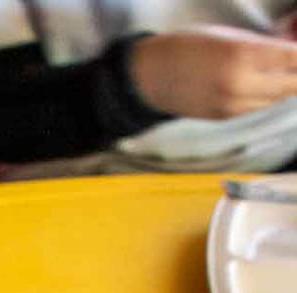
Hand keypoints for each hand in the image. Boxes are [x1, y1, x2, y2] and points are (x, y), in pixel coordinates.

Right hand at [128, 26, 296, 119]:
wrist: (149, 76)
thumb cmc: (188, 46)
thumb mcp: (230, 36)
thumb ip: (265, 45)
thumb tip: (294, 50)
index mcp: (242, 55)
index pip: (295, 59)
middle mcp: (240, 84)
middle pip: (293, 85)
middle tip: (293, 67)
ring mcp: (232, 105)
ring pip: (278, 100)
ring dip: (287, 87)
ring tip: (284, 75)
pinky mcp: (225, 118)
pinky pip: (259, 108)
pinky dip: (269, 97)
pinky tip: (267, 86)